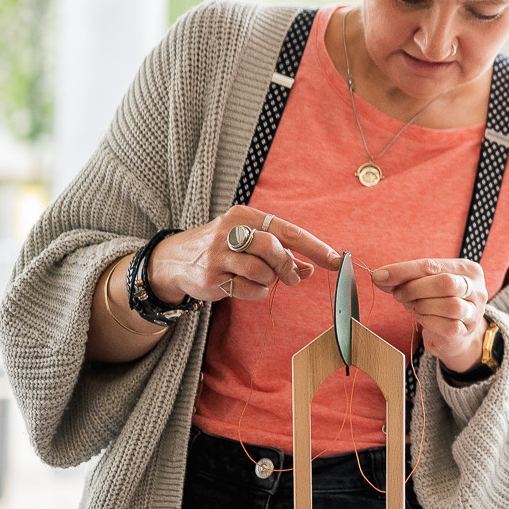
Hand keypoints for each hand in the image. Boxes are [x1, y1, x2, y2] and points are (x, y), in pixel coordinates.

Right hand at [147, 207, 339, 304]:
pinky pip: (247, 289)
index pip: (287, 230)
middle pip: (273, 247)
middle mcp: (230, 232)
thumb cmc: (223, 247)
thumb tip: (311, 267)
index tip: (334, 259)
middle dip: (288, 265)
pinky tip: (251, 287)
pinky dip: (258, 291)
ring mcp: (218, 255)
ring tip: (266, 280)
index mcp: (244, 217)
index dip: (314, 246)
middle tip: (294, 277)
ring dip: (271, 280)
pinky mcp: (211, 278)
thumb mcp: (250, 240)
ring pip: (261, 270)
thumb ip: (281, 251)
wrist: (174, 259)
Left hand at [371, 258, 487, 371]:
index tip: (380, 276)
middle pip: (445, 283)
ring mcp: (474, 311)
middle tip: (399, 295)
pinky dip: (428, 321)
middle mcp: (476, 288)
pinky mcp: (466, 330)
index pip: (433, 265)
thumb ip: (406, 278)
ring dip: (422, 306)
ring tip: (414, 307)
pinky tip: (423, 318)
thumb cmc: (437, 303)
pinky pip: (446, 325)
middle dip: (415, 289)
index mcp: (467, 269)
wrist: (454, 334)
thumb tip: (379, 276)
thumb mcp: (425, 284)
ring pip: (448, 305)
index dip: (404, 270)